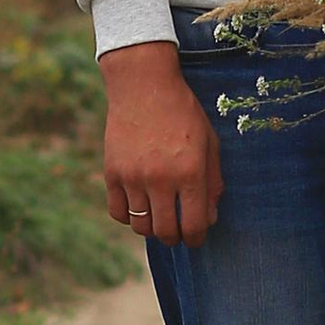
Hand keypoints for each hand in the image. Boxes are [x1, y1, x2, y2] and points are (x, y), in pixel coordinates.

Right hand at [100, 40, 223, 245]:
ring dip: (152, 228)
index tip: (196, 236)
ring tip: (159, 217)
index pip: (194, 225)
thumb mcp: (209, 142)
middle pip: (166, 232)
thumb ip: (212, 182)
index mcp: (190, 171)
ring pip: (141, 226)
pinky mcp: (112, 172)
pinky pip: (118, 212)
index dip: (197, 238)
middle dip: (175, 238)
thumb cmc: (183, 112)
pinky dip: (129, 216)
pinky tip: (139, 205)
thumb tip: (210, 218)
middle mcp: (160, 178)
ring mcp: (133, 177)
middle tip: (177, 232)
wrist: (143, 85)